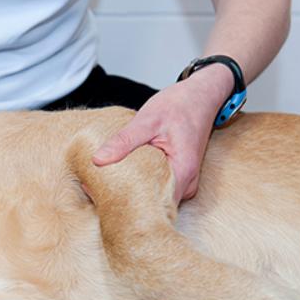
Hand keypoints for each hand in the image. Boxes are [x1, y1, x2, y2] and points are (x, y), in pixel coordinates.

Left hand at [93, 64, 232, 201]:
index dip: (128, 204)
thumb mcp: (147, 120)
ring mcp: (184, 181)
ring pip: (155, 197)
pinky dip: (141, 183)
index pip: (154, 204)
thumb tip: (98, 160)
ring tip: (108, 185)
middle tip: (99, 192)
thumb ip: (124, 141)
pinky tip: (123, 176)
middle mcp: (186, 183)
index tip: (104, 200)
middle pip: (154, 205)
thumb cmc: (180, 105)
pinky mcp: (177, 176)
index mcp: (182, 172)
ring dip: (134, 192)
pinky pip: (157, 187)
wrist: (201, 95)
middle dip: (127, 200)